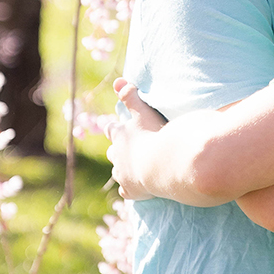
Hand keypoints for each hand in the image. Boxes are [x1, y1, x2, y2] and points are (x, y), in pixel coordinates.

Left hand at [107, 79, 165, 200]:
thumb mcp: (143, 112)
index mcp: (120, 136)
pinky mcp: (131, 190)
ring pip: (117, 172)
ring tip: (128, 171)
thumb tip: (118, 81)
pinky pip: (126, 191)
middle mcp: (117, 155)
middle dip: (116, 151)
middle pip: (112, 153)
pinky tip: (133, 191)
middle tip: (121, 151)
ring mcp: (123, 174)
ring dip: (122, 170)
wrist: (161, 163)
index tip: (113, 128)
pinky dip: (129, 190)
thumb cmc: (154, 134)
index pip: (112, 130)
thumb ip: (131, 96)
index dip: (113, 129)